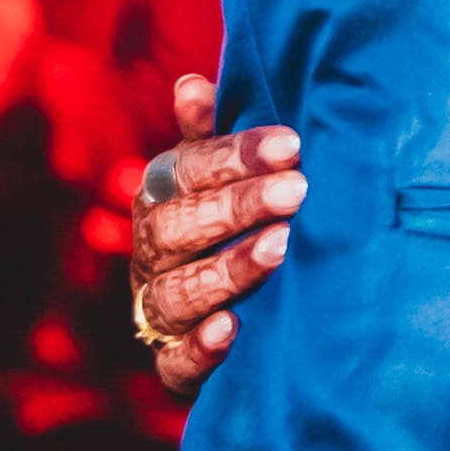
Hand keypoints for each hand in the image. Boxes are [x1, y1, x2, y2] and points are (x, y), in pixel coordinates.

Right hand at [130, 70, 302, 396]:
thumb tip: (192, 83)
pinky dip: (199, 348)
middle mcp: (151, 254)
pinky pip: (174, 363)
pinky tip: (231, 329)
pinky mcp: (174, 367)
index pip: (185, 170)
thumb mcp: (228, 178)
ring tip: (281, 249)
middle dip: (236, 208)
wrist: (249, 319)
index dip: (233, 155)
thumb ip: (213, 136)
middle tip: (298, 191)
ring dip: (226, 270)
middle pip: (175, 228)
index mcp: (161, 199)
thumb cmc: (239, 225)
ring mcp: (158, 312)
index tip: (292, 143)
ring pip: (175, 292)